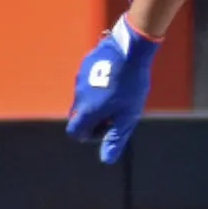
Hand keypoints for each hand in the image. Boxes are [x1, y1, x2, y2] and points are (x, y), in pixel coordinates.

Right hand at [65, 15, 159, 163]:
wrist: (130, 49)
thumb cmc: (132, 85)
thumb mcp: (128, 115)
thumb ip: (116, 138)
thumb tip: (106, 160)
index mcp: (87, 110)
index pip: (75, 132)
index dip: (90, 135)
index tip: (108, 126)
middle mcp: (78, 95)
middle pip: (79, 114)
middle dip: (94, 118)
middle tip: (116, 110)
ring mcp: (79, 78)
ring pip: (84, 96)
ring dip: (97, 100)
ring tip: (120, 92)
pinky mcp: (84, 64)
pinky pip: (87, 80)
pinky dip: (98, 84)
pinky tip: (116, 77)